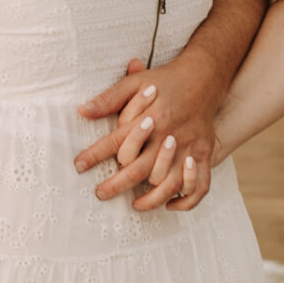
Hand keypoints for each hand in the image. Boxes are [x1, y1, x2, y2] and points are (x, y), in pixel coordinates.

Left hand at [74, 47, 224, 211]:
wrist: (203, 77)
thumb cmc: (165, 82)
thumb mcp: (135, 83)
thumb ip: (109, 98)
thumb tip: (82, 111)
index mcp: (149, 120)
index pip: (116, 143)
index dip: (94, 156)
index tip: (79, 165)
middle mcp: (168, 138)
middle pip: (139, 170)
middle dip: (116, 186)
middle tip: (100, 193)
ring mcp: (189, 149)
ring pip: (169, 184)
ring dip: (151, 199)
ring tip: (134, 205)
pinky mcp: (204, 155)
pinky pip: (200, 186)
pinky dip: (186, 201)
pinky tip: (170, 204)